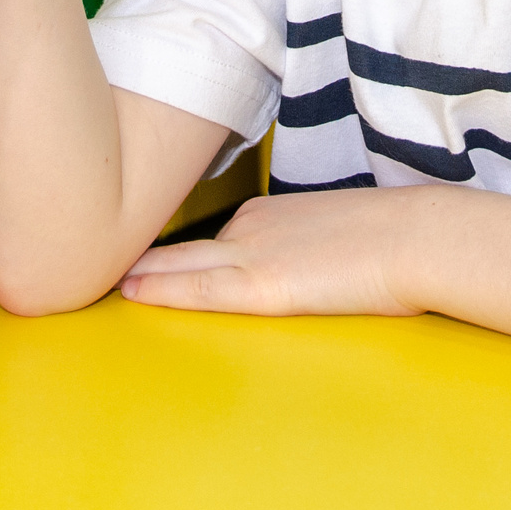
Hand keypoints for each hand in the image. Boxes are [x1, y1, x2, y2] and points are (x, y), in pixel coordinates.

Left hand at [118, 189, 427, 318]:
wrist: (417, 236)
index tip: (135, 260)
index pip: (206, 239)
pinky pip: (200, 290)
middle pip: (184, 250)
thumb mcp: (333, 235)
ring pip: (181, 267)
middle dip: (140, 260)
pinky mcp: (264, 286)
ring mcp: (253, 254)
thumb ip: (301, 249)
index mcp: (266, 215)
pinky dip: (162, 291)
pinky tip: (132, 294)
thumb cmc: (392, 238)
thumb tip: (295, 268)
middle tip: (93, 262)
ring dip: (139, 276)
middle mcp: (249, 228)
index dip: (167, 253)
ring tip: (96, 281)